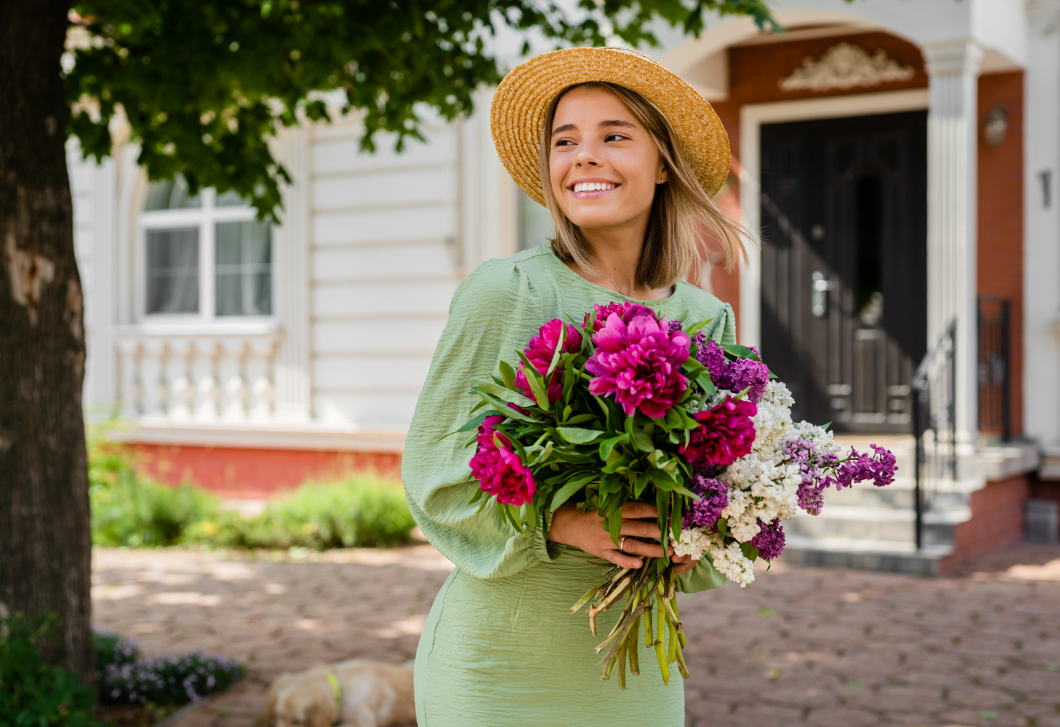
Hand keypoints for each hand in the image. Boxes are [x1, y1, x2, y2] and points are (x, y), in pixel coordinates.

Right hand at [547, 501, 695, 572]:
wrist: (569, 524)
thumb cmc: (593, 512)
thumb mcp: (608, 504)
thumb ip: (627, 506)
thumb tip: (653, 507)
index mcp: (615, 509)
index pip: (640, 509)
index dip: (657, 512)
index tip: (672, 515)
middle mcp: (612, 524)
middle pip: (640, 527)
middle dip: (660, 532)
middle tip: (677, 536)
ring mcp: (607, 539)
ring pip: (633, 545)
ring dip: (651, 549)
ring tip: (667, 552)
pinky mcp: (602, 552)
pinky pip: (616, 558)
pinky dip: (627, 561)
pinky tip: (639, 564)